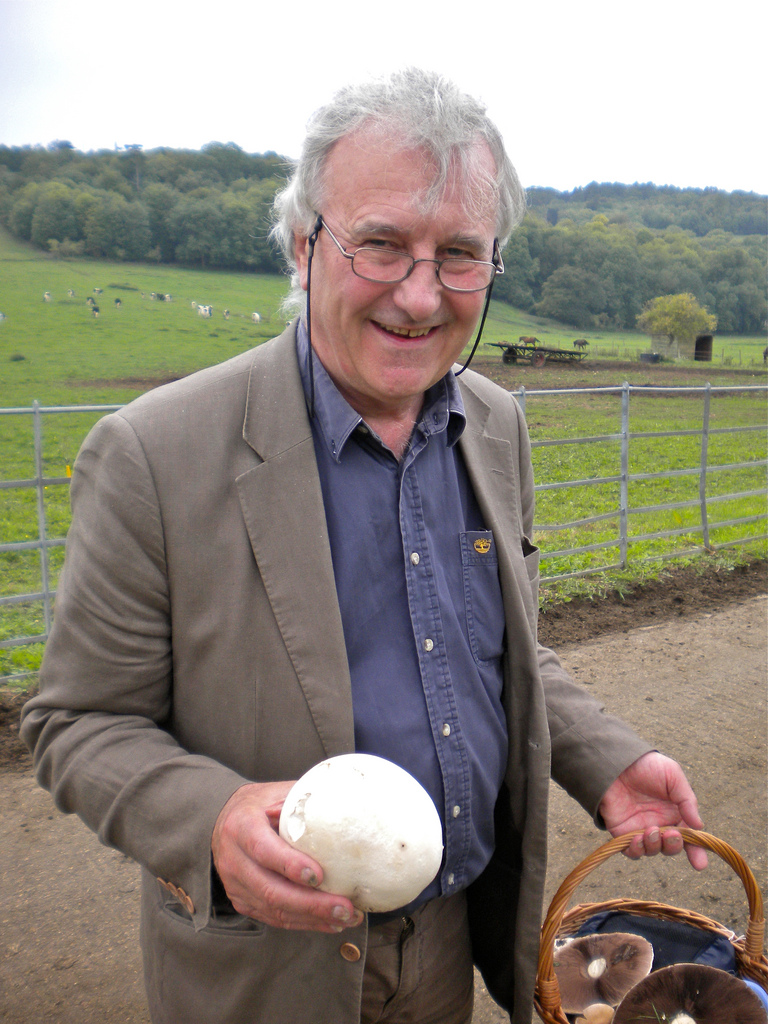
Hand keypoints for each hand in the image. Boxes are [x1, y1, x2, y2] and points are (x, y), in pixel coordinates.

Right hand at [211, 781, 363, 932]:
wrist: (225, 821)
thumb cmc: (260, 805)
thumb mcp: (277, 793)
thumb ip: (302, 804)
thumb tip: (341, 811)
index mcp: (242, 826)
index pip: (263, 849)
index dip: (290, 865)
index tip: (318, 874)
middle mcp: (234, 860)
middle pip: (271, 890)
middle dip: (311, 903)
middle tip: (345, 907)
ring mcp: (236, 885)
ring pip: (275, 910)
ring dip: (313, 918)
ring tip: (346, 917)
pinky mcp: (243, 902)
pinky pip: (274, 918)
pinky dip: (304, 923)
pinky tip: (329, 922)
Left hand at [598, 751, 707, 869]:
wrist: (616, 761)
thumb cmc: (647, 766)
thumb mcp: (673, 776)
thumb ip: (687, 801)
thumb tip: (699, 826)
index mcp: (675, 813)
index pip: (689, 838)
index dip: (696, 852)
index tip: (700, 864)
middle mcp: (659, 824)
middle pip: (670, 847)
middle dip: (673, 846)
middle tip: (671, 834)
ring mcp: (640, 829)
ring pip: (652, 850)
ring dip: (654, 846)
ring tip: (651, 831)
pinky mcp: (622, 831)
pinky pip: (631, 850)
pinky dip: (637, 850)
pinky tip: (638, 838)